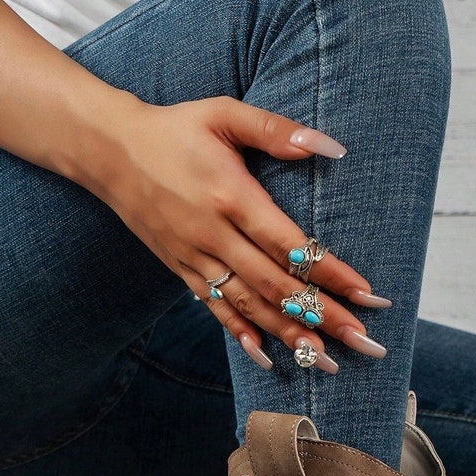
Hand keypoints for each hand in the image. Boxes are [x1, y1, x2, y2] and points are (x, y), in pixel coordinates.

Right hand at [91, 95, 391, 371]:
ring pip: (250, 306)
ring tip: (327, 363)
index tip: (367, 295)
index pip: (289, 245)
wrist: (108, 152)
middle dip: (324, 317)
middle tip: (364, 342)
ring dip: (290, 336)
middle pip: (277, 286)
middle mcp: (214, 235)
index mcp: (230, 196)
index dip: (330, 272)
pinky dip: (242, 335)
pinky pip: (215, 311)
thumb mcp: (224, 113)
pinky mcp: (182, 272)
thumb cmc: (175, 129)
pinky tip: (268, 358)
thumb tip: (331, 148)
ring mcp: (196, 259)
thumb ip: (276, 131)